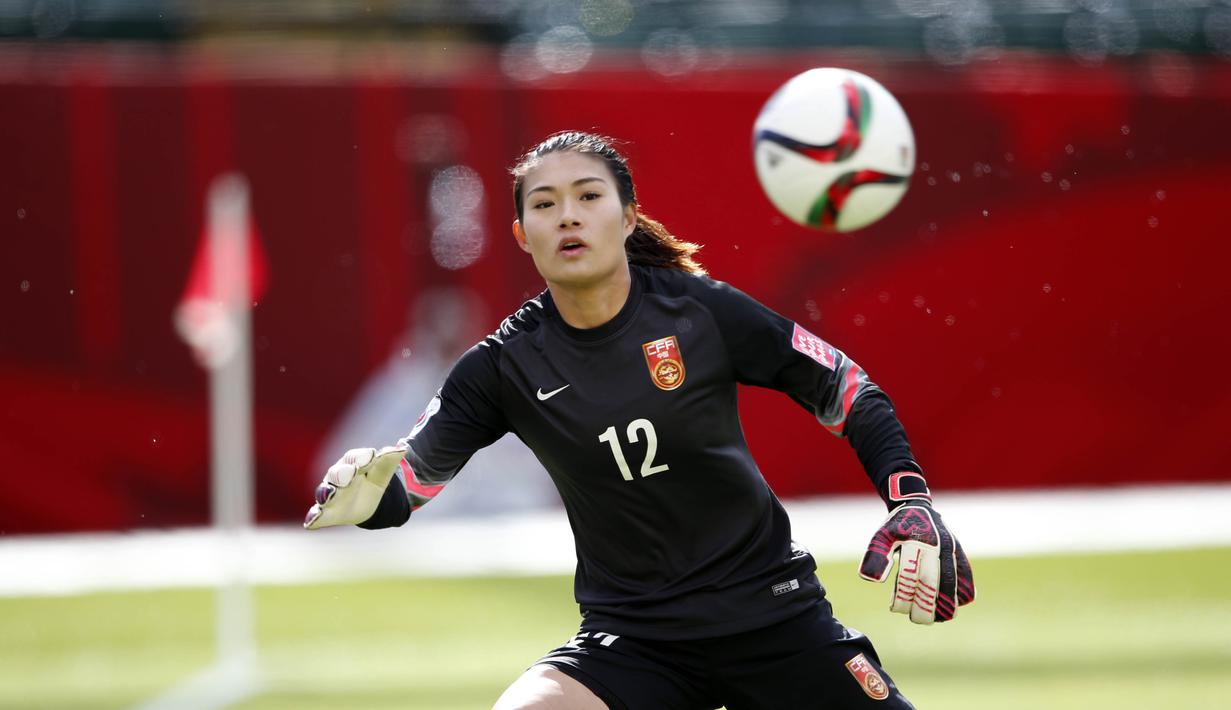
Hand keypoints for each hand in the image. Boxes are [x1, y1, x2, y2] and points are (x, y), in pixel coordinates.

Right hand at [304, 446, 406, 529]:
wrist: (365, 503)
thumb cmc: (370, 482)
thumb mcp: (381, 473)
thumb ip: (388, 462)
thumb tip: (401, 449)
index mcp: (351, 463)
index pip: (355, 458)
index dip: (363, 457)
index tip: (372, 456)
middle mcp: (337, 477)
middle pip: (338, 473)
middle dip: (343, 473)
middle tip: (350, 472)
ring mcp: (330, 495)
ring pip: (326, 492)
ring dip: (327, 493)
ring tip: (329, 494)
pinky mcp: (326, 512)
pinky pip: (317, 515)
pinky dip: (313, 518)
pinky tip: (310, 523)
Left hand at [859, 502, 974, 623]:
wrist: (917, 506)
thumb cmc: (897, 526)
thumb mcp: (881, 536)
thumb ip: (875, 556)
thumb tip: (872, 581)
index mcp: (914, 541)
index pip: (909, 575)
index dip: (904, 596)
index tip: (896, 609)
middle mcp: (936, 544)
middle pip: (932, 582)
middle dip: (927, 606)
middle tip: (920, 620)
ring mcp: (950, 547)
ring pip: (952, 580)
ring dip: (948, 602)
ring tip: (940, 618)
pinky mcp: (959, 550)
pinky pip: (965, 572)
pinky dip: (964, 589)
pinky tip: (958, 604)